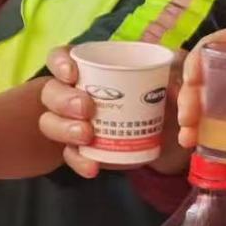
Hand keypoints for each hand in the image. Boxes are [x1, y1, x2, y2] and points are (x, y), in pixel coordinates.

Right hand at [37, 46, 188, 178]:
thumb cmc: (161, 101)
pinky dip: (79, 161)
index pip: (60, 58)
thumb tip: (177, 78)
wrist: (165, 138)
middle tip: (86, 109)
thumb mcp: (169, 85)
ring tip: (87, 135)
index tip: (72, 73)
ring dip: (65, 129)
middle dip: (64, 100)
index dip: (59, 62)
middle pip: (50, 91)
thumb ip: (172, 79)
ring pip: (49, 122)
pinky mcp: (78, 150)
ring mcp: (69, 123)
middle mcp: (71, 94)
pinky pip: (69, 155)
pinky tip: (92, 167)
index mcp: (89, 70)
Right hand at [171, 26, 225, 157]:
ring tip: (189, 137)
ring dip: (194, 117)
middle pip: (207, 74)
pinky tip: (200, 147)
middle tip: (189, 117)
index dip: (199, 57)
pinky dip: (210, 134)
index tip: (192, 79)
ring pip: (210, 101)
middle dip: (191, 94)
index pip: (220, 42)